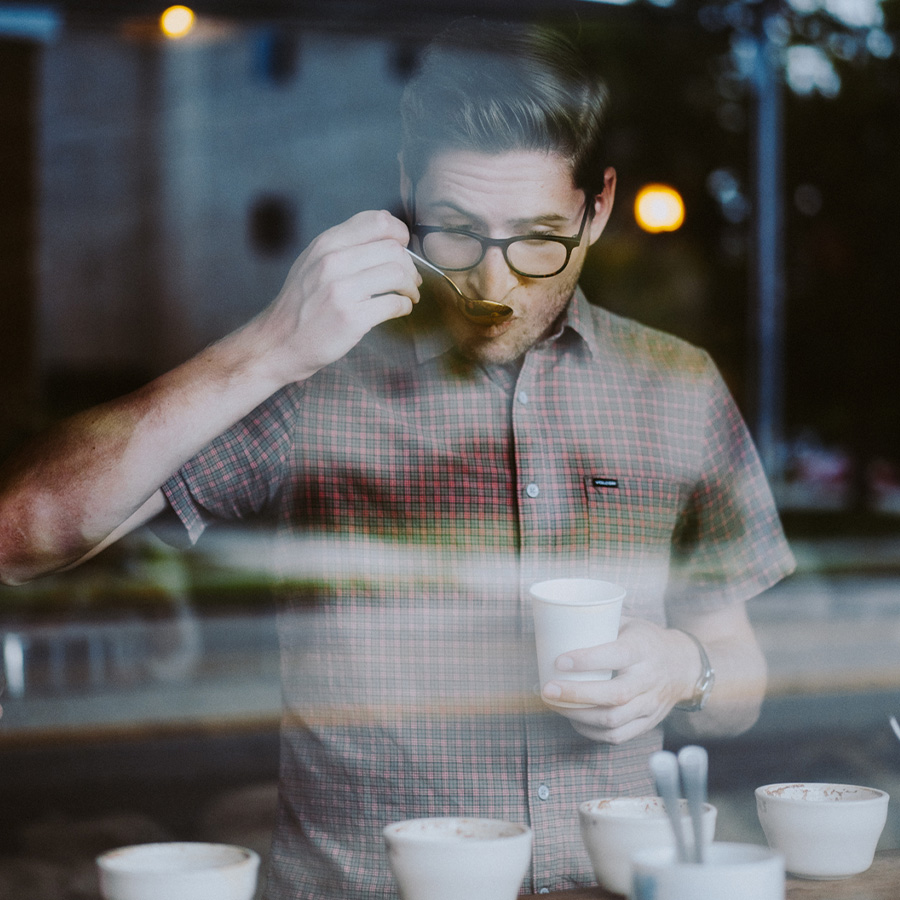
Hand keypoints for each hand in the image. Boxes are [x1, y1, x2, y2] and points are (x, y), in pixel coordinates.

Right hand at [251, 210, 420, 385]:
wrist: (278, 342)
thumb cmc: (301, 305)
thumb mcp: (312, 262)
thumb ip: (344, 246)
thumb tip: (387, 240)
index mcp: (326, 244)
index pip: (378, 221)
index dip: (400, 234)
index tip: (403, 249)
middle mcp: (333, 262)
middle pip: (394, 249)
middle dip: (410, 266)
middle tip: (410, 280)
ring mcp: (341, 290)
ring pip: (398, 274)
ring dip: (410, 287)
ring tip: (408, 295)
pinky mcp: (351, 318)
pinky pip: (394, 304)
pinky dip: (404, 307)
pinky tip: (398, 310)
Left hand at [540, 617, 697, 743]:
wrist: (684, 665)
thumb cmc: (646, 640)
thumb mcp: (629, 623)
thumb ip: (600, 625)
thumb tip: (557, 623)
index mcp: (643, 649)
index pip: (615, 656)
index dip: (586, 660)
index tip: (558, 661)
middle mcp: (648, 679)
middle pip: (613, 695)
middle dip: (576, 694)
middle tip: (548, 690)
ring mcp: (650, 704)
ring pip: (613, 719)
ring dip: (578, 715)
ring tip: (555, 705)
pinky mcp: (647, 722)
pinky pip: (617, 735)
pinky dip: (591, 731)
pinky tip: (574, 719)